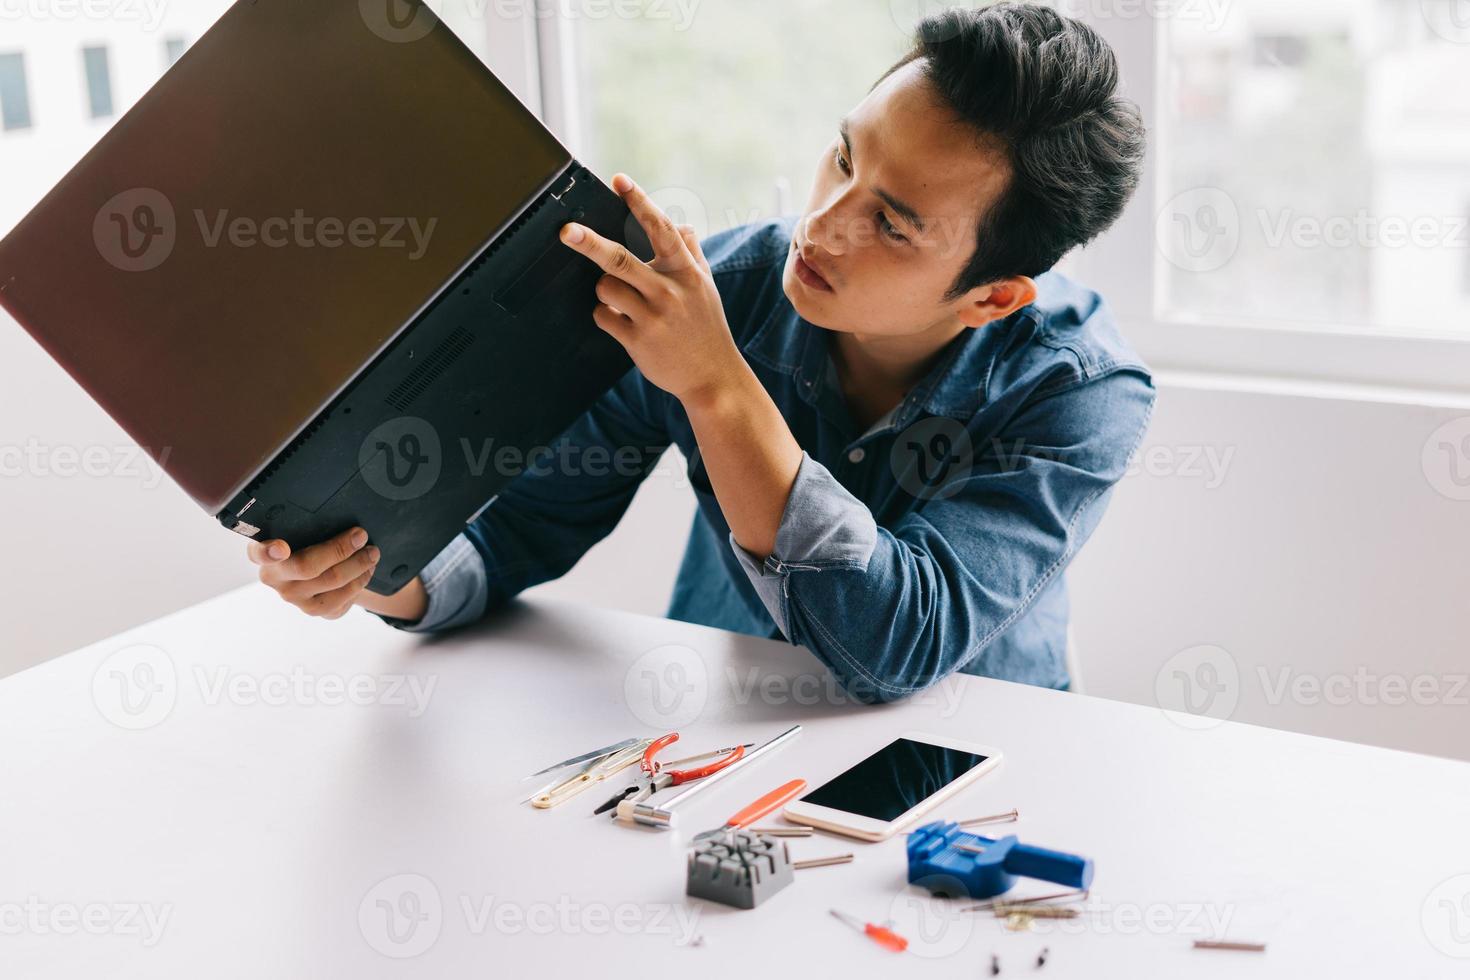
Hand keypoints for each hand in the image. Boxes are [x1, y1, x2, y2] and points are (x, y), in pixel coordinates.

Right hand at [248, 526, 407, 620]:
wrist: (319, 572)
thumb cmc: (309, 541)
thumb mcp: (303, 530)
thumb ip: (308, 523)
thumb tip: (341, 508)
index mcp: (264, 552)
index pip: (259, 553)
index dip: (268, 551)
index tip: (282, 547)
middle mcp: (275, 578)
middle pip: (307, 566)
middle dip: (340, 549)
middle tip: (361, 535)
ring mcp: (293, 598)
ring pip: (331, 582)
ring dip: (358, 565)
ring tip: (372, 552)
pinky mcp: (314, 611)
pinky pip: (342, 598)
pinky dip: (360, 581)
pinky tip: (367, 571)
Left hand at [559, 173, 740, 405]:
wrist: (713, 378)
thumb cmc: (707, 328)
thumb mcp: (706, 287)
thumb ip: (692, 254)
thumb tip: (681, 226)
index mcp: (685, 272)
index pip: (660, 229)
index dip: (639, 202)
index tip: (620, 181)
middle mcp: (669, 291)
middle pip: (620, 259)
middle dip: (589, 242)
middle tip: (566, 231)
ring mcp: (653, 317)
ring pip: (606, 288)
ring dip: (603, 290)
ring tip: (621, 300)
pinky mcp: (638, 341)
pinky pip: (603, 317)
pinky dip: (605, 315)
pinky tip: (621, 322)